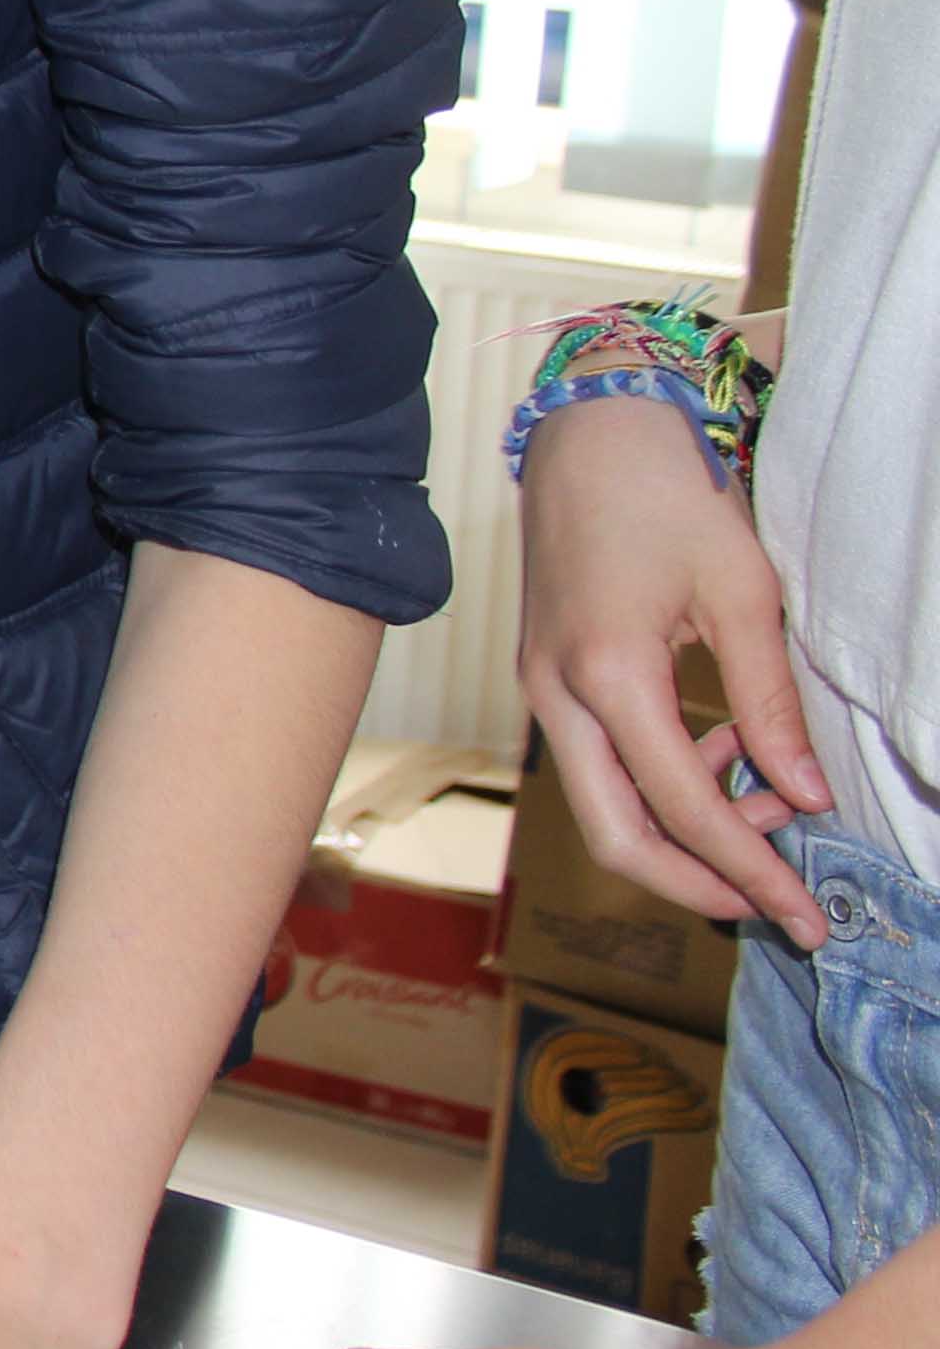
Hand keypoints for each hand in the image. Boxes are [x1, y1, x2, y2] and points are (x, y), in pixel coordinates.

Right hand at [517, 390, 823, 939]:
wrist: (589, 432)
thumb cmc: (667, 494)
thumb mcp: (743, 594)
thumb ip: (771, 703)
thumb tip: (806, 796)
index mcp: (608, 675)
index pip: (685, 809)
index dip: (751, 872)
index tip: (808, 915)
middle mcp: (557, 695)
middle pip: (618, 838)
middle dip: (701, 885)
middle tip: (779, 905)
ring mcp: (542, 689)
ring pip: (604, 808)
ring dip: (685, 831)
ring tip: (768, 799)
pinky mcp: (547, 677)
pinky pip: (598, 765)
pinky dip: (662, 785)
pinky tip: (718, 748)